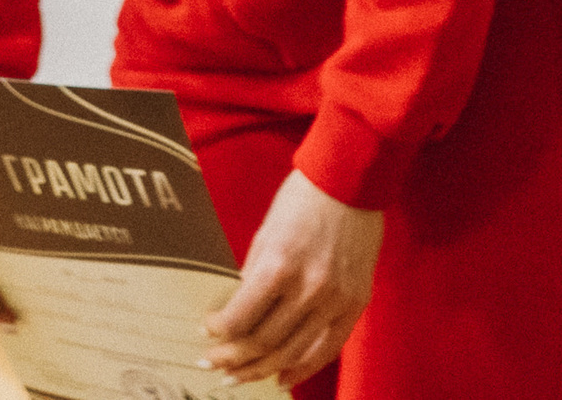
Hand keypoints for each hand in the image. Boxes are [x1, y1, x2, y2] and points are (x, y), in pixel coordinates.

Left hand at [203, 171, 382, 389]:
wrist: (349, 184)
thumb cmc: (301, 201)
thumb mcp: (265, 233)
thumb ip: (252, 275)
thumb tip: (235, 311)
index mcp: (279, 265)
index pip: (241, 317)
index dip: (219, 330)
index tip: (206, 330)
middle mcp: (308, 288)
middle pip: (264, 341)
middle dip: (232, 358)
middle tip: (212, 363)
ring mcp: (335, 300)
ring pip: (292, 352)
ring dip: (260, 369)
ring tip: (238, 377)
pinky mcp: (355, 305)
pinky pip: (327, 348)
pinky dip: (302, 367)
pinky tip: (281, 377)